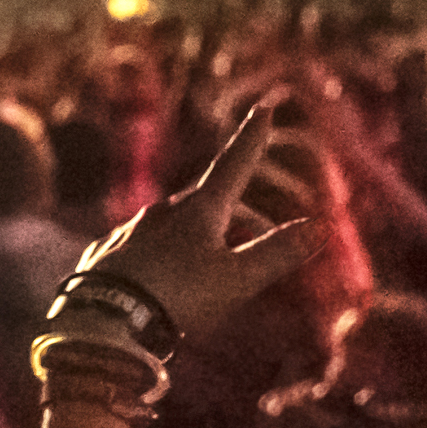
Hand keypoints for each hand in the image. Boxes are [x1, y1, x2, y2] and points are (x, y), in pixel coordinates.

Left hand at [67, 100, 315, 337]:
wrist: (105, 318)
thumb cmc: (179, 296)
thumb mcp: (237, 278)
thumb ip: (277, 252)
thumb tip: (321, 224)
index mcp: (199, 210)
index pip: (234, 165)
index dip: (252, 139)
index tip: (264, 108)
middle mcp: (161, 212)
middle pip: (205, 202)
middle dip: (232, 212)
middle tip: (254, 232)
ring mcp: (130, 231)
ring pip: (170, 224)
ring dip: (195, 236)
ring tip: (208, 267)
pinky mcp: (107, 254)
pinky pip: (140, 248)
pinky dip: (159, 257)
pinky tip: (158, 279)